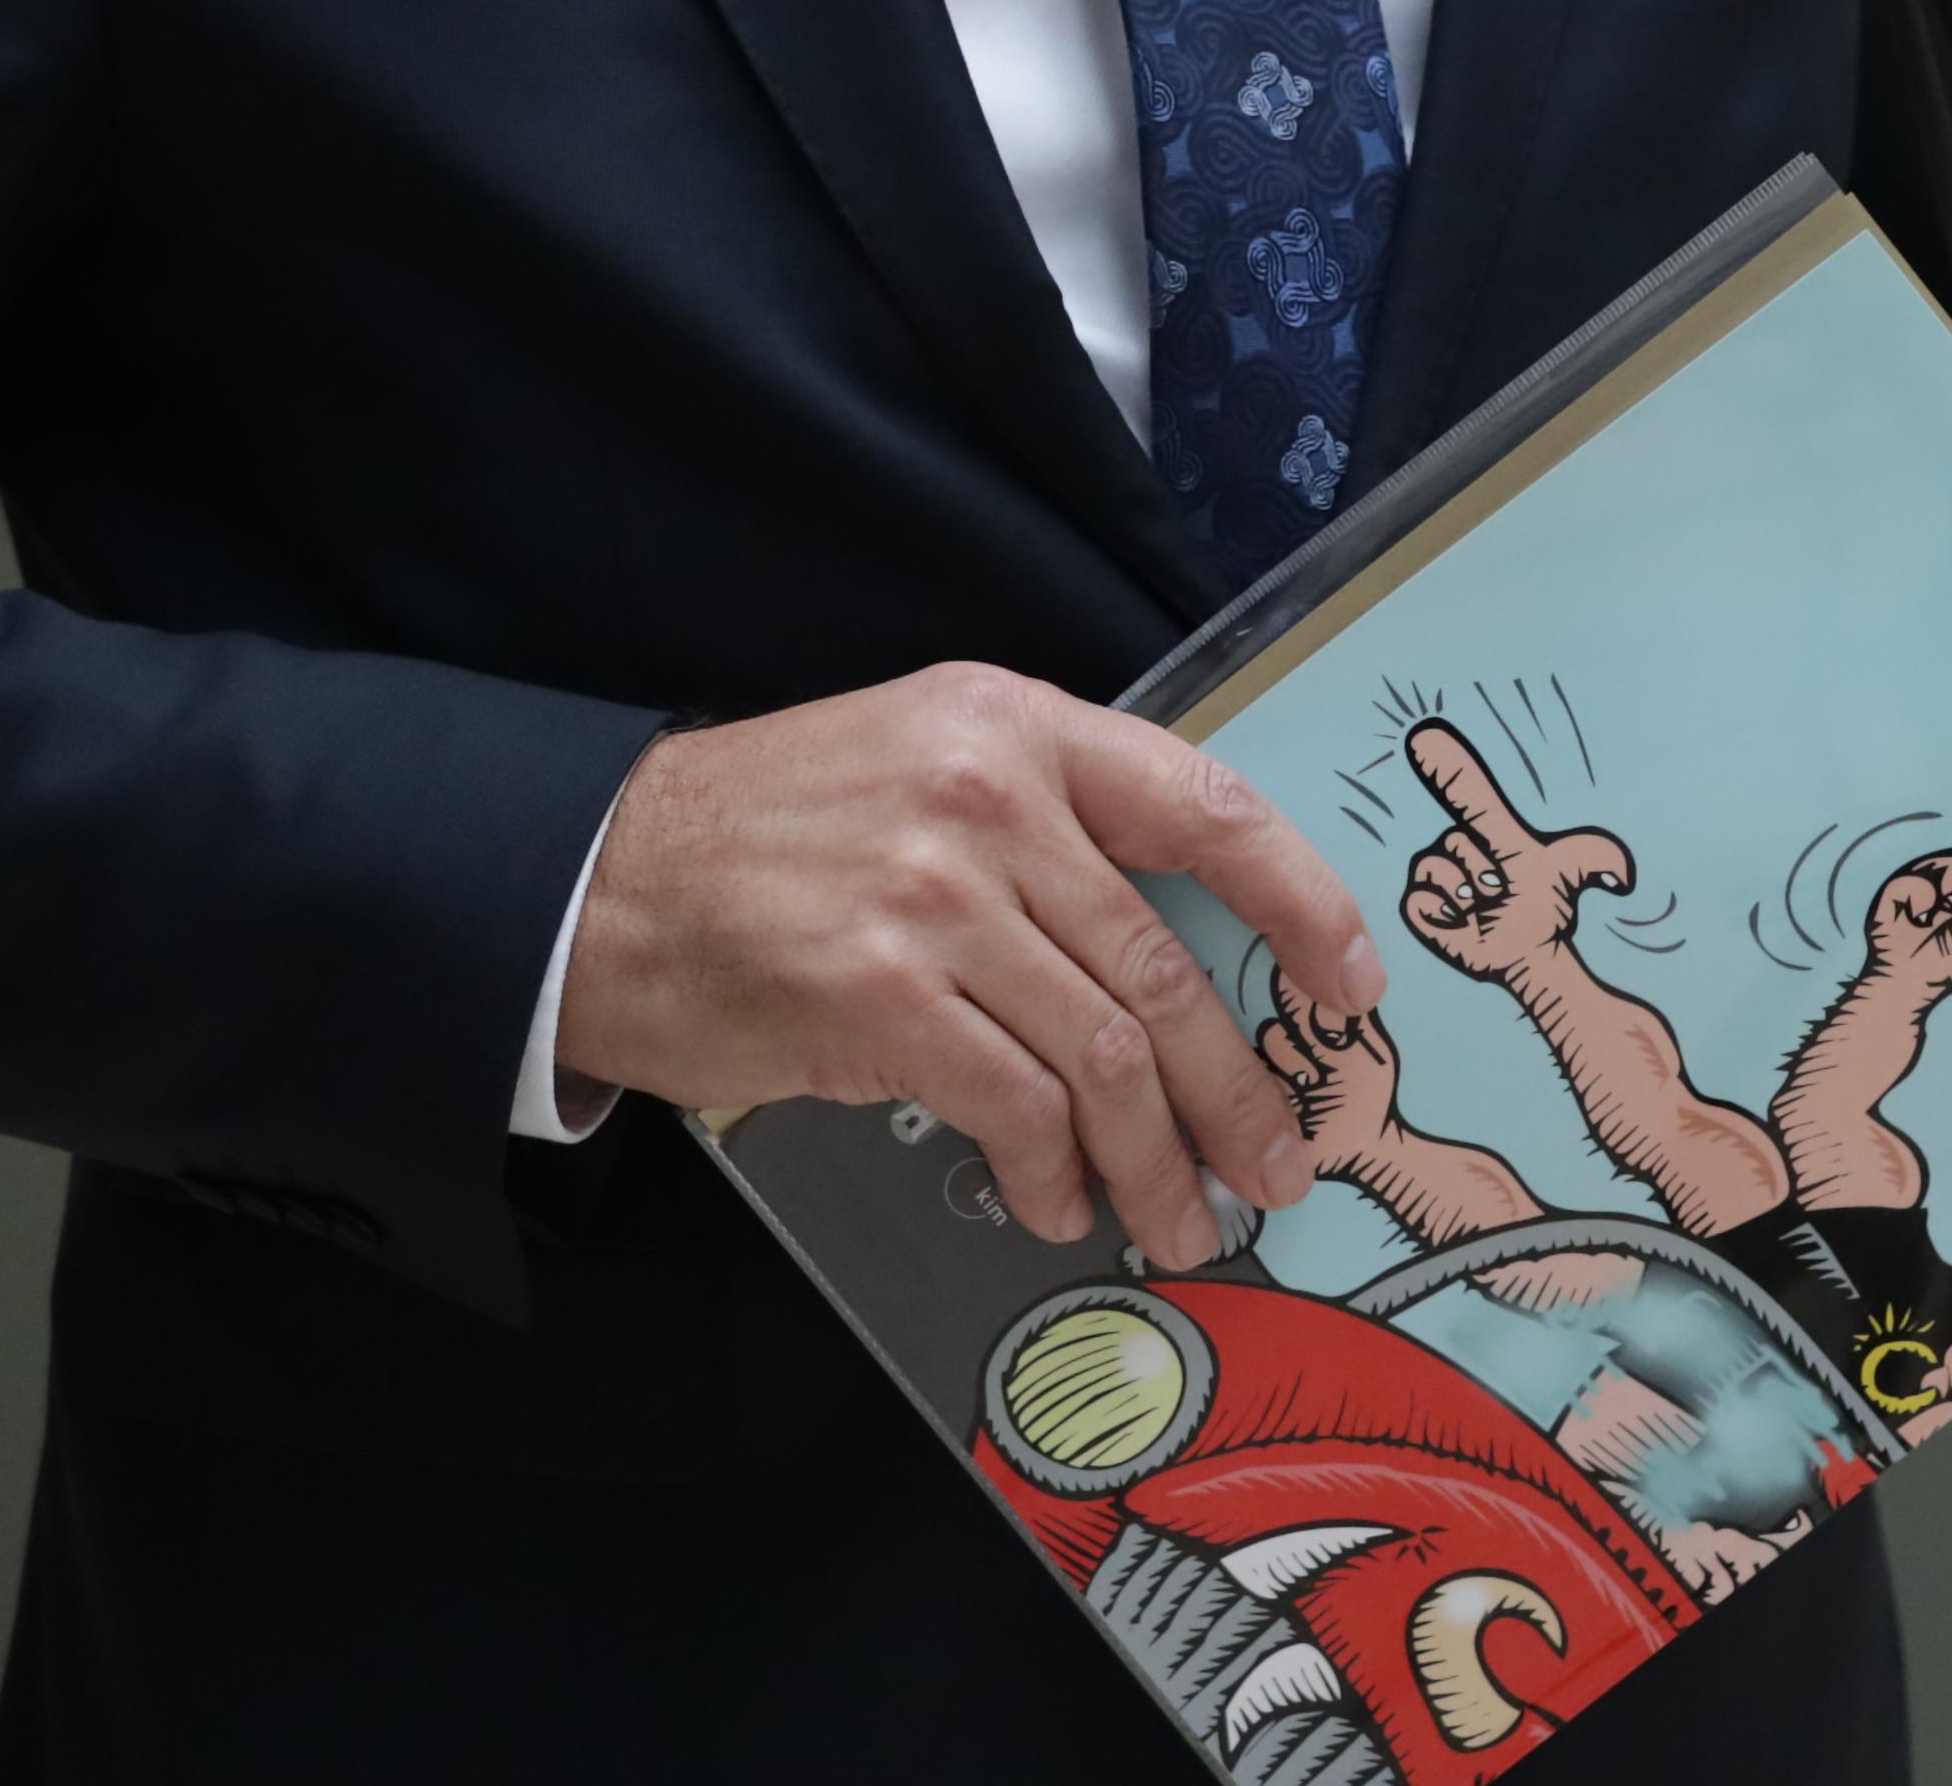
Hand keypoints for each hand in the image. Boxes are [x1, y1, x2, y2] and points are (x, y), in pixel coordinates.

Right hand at [553, 660, 1380, 1265]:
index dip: (1302, 902)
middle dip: (1242, 1089)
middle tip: (1278, 1165)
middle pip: (1167, 967)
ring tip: (1182, 1222)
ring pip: (1107, 1053)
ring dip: (1160, 1159)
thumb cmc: (768, 834)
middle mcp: (990, 801)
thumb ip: (1048, 830)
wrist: (600, 883)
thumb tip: (1171, 956)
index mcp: (1017, 729)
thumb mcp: (923, 763)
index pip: (1207, 808)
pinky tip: (1059, 1204)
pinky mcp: (882, 1001)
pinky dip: (1053, 1172)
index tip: (1351, 984)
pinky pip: (1018, 1105)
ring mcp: (936, 901)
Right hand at [1397, 717, 1635, 985]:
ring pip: (1437, 869)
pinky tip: (1461, 923)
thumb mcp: (1575, 873)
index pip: (1467, 788)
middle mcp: (1458, 844)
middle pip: (1456, 842)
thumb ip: (1600, 860)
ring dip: (1466, 895)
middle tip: (1503, 891)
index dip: (1446, 763)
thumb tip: (1623, 876)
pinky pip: (1419, 899)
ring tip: (1484, 909)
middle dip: (1483, 872)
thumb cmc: (1547, 904)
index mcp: (1490, 828)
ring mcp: (1436, 874)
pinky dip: (1442, 914)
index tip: (1424, 735)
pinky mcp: (1419, 906)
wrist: (1528, 950)